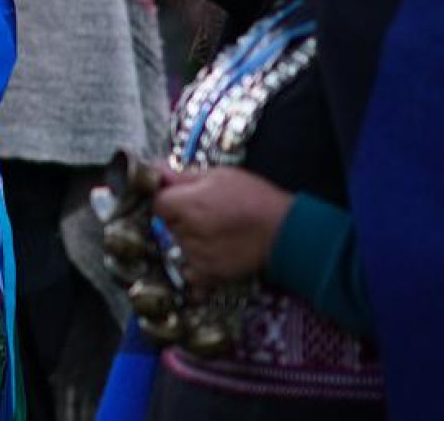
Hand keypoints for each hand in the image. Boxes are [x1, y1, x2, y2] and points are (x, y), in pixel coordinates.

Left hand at [153, 166, 292, 289]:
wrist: (286, 233)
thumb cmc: (255, 198)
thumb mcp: (221, 175)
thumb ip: (185, 176)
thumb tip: (157, 170)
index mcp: (187, 205)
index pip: (158, 203)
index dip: (168, 199)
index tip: (181, 198)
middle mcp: (187, 232)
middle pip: (168, 224)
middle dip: (180, 218)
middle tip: (206, 214)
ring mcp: (197, 256)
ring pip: (179, 246)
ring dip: (190, 240)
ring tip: (216, 233)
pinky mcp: (209, 274)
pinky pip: (190, 271)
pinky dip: (196, 266)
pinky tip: (212, 255)